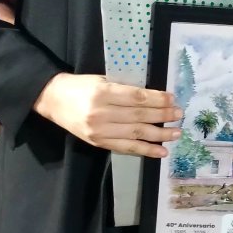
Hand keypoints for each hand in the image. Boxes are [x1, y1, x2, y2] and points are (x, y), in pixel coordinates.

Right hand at [33, 73, 181, 156]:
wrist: (53, 100)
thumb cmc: (81, 86)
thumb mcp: (102, 80)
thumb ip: (124, 89)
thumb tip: (154, 98)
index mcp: (103, 93)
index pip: (136, 98)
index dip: (157, 100)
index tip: (172, 99)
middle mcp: (101, 113)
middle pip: (139, 116)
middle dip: (162, 116)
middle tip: (179, 115)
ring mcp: (100, 131)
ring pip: (136, 134)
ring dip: (159, 135)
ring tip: (176, 133)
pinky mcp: (99, 143)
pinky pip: (126, 148)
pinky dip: (145, 150)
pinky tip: (161, 151)